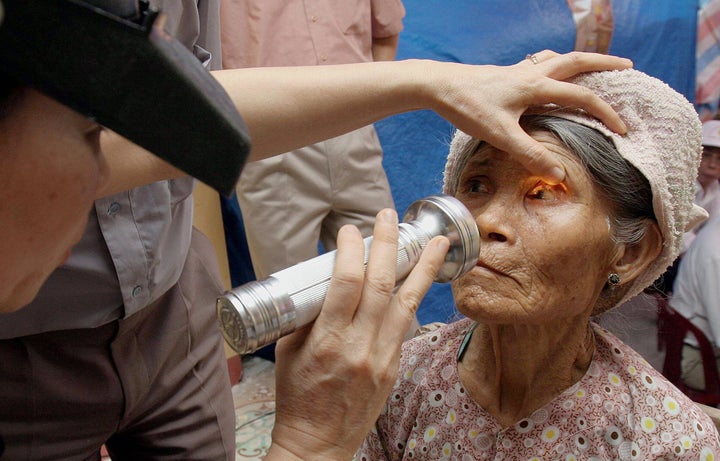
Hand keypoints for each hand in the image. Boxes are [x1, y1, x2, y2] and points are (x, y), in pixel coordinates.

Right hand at [266, 208, 449, 459]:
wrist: (318, 442)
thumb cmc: (297, 397)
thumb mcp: (288, 352)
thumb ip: (306, 315)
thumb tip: (321, 281)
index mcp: (327, 340)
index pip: (346, 281)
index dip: (351, 249)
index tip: (349, 231)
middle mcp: (359, 345)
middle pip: (380, 283)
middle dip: (387, 243)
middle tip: (389, 216)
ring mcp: (382, 357)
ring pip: (407, 301)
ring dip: (423, 266)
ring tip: (436, 239)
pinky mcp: (394, 366)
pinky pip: (407, 324)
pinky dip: (415, 296)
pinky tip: (424, 277)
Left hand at [422, 50, 632, 182]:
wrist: (438, 85)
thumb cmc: (468, 107)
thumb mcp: (500, 135)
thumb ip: (530, 154)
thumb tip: (559, 173)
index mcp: (536, 86)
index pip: (582, 96)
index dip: (605, 113)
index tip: (622, 128)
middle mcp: (531, 73)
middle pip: (576, 61)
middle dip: (604, 63)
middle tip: (627, 66)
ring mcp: (517, 70)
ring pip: (557, 58)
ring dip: (579, 60)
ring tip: (592, 64)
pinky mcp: (505, 73)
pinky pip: (538, 63)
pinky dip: (553, 64)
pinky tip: (546, 72)